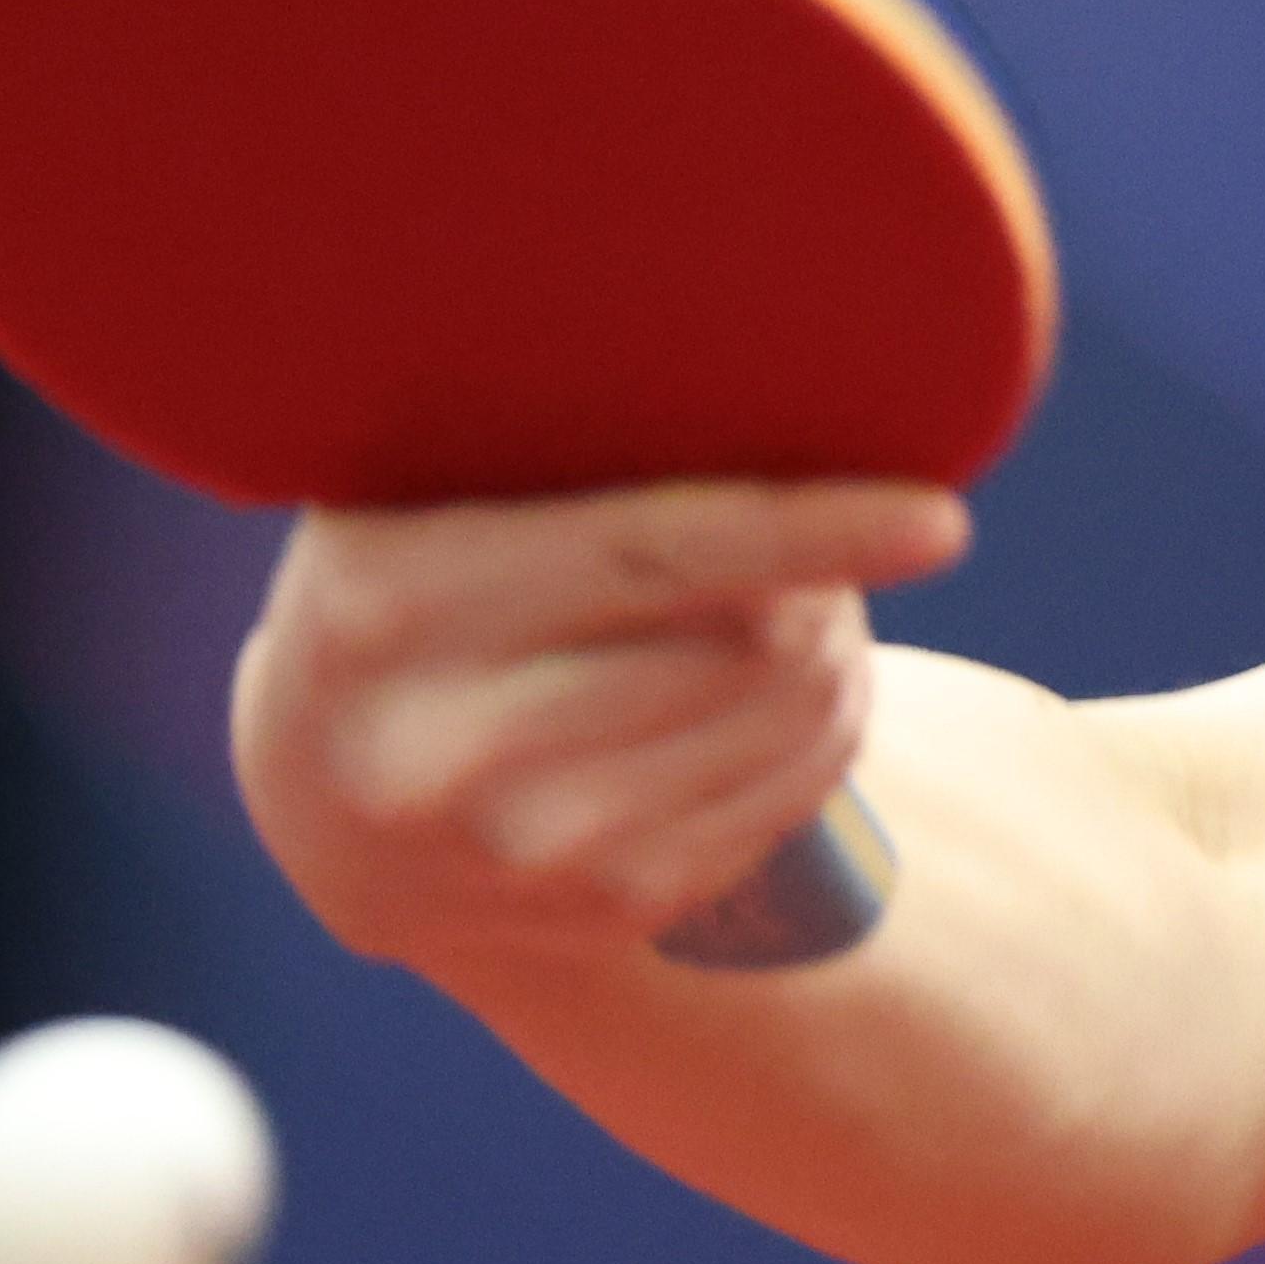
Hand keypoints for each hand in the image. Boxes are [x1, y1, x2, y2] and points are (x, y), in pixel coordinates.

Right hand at [232, 479, 972, 975]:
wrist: (323, 805)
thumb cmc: (405, 584)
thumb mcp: (410, 496)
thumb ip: (536, 437)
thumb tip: (760, 353)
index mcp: (390, 604)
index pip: (652, 553)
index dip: (810, 526)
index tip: (941, 518)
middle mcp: (445, 750)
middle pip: (747, 642)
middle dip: (826, 578)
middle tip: (828, 532)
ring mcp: (526, 854)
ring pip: (784, 722)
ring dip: (838, 650)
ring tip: (812, 603)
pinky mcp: (602, 910)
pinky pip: (785, 801)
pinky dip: (820, 734)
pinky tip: (790, 692)